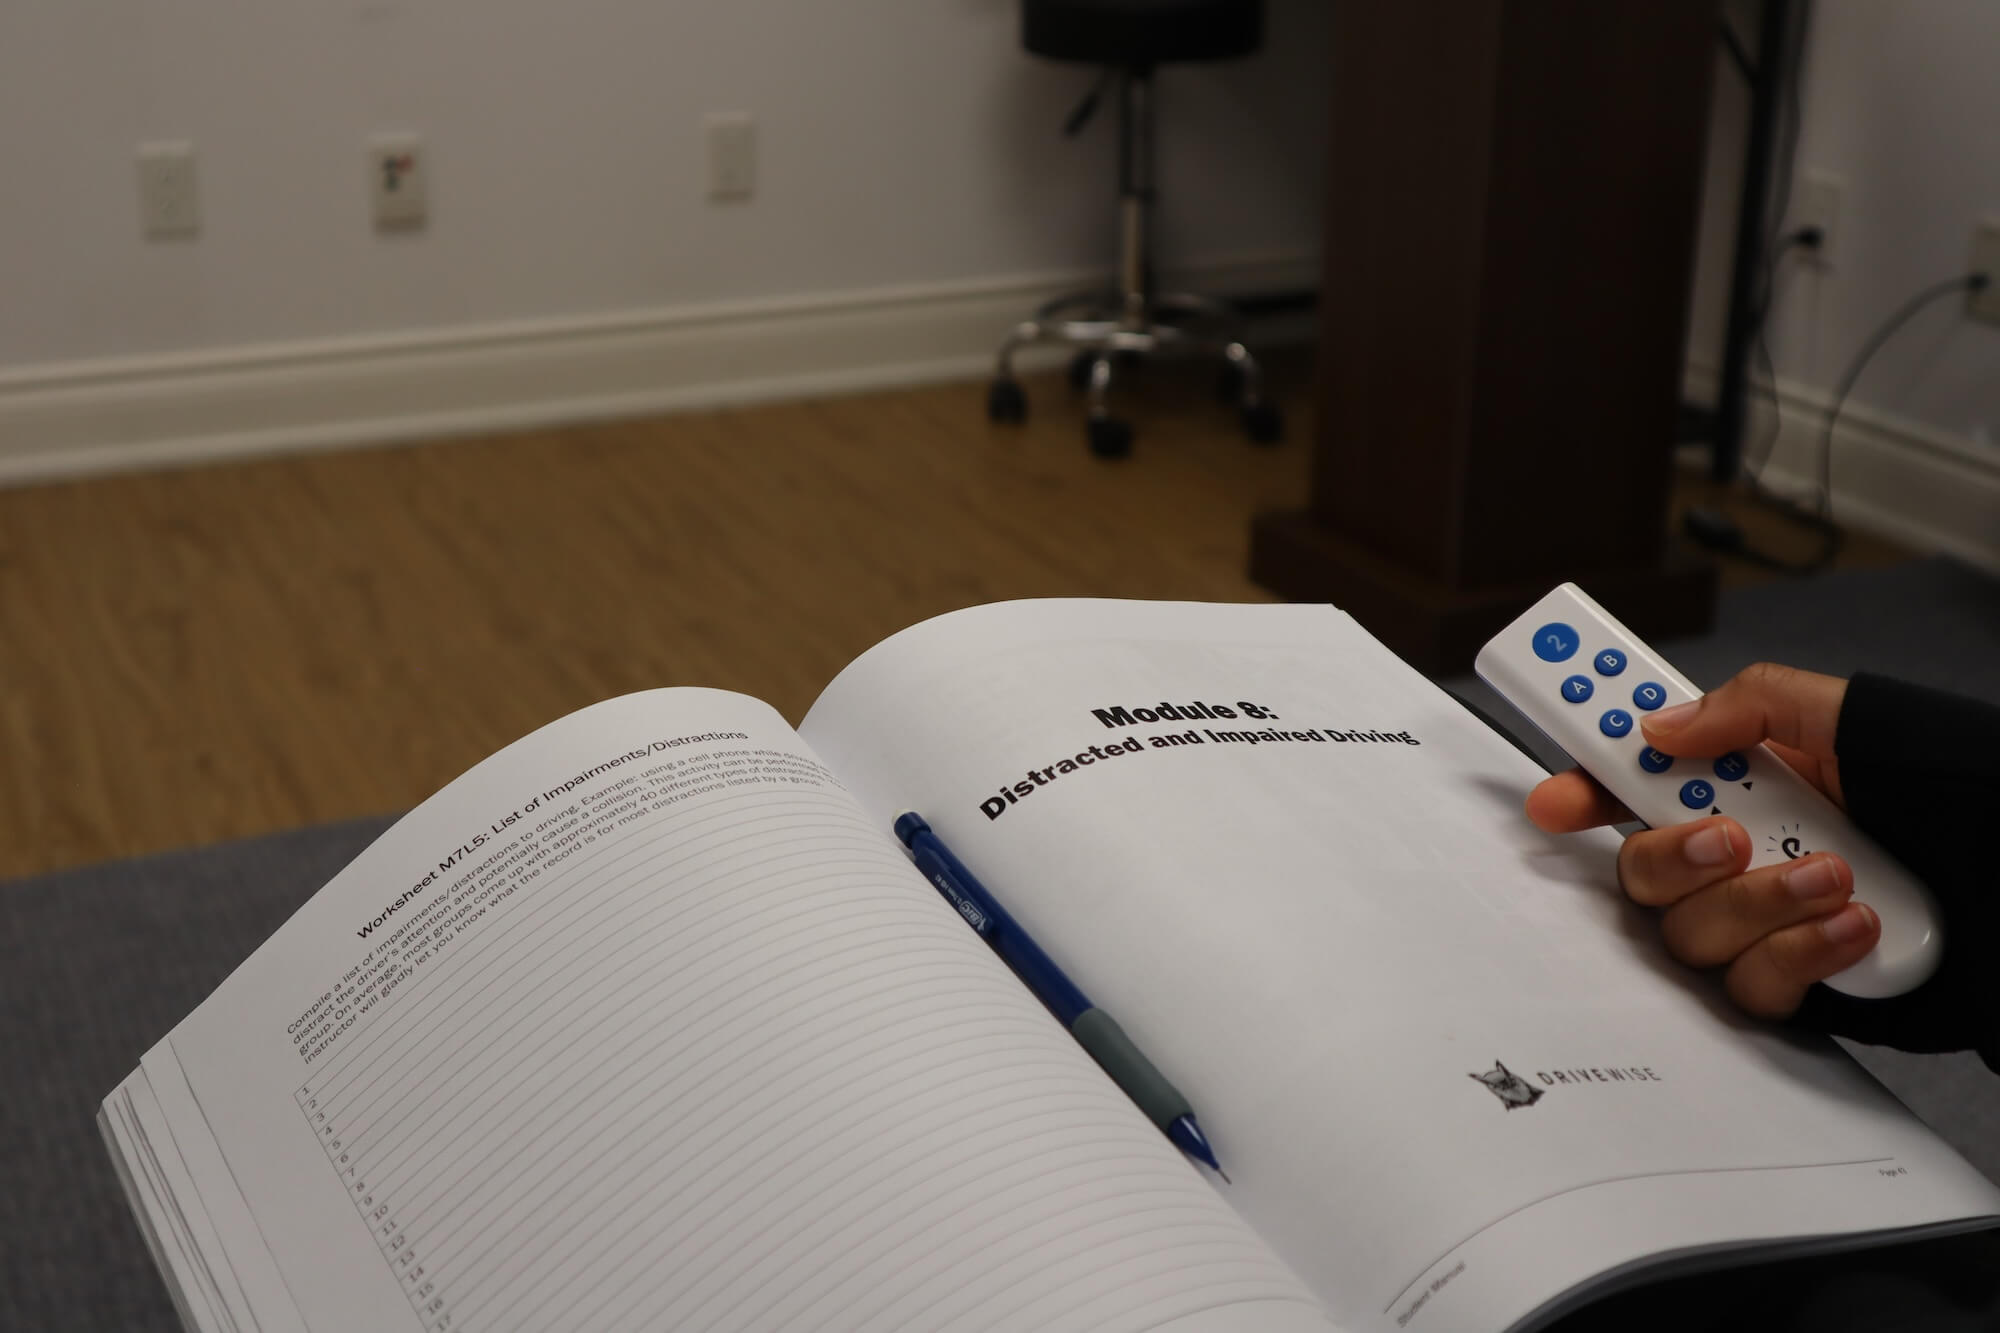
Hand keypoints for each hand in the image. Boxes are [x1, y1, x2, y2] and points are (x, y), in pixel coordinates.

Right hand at [1525, 663, 1878, 1017]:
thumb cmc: (1963, 793)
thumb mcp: (1857, 716)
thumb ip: (1753, 706)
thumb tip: (1666, 727)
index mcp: (1746, 780)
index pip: (1635, 784)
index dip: (1585, 788)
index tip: (1557, 799)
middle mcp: (1743, 854)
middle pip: (1639, 871)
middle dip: (1671, 853)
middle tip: (1728, 835)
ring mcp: (1765, 924)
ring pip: (1689, 934)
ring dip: (1757, 901)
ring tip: (1833, 872)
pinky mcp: (1799, 984)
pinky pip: (1752, 988)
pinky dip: (1798, 952)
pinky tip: (1853, 921)